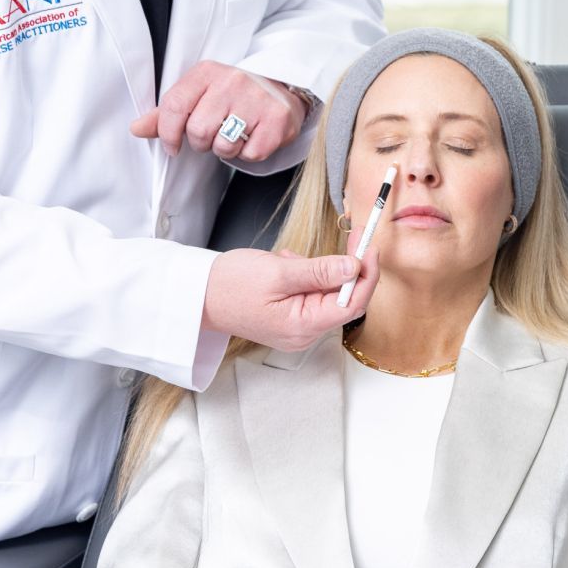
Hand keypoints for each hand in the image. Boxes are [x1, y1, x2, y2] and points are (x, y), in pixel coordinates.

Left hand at [131, 61, 308, 161]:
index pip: (174, 105)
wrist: (282, 90)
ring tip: (235, 135)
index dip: (168, 133)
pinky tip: (254, 137)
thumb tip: (136, 128)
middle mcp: (232, 81)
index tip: (173, 146)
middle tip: (214, 134)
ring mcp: (257, 99)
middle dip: (202, 143)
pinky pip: (250, 154)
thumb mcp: (199, 95)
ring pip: (224, 146)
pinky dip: (250, 153)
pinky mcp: (277, 119)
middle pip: (198, 131)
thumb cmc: (233, 95)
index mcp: (207, 72)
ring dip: (226, 149)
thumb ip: (168, 113)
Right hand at [202, 245, 379, 350]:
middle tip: (354, 234)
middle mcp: (305, 333)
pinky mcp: (290, 319)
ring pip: (328, 295)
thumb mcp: (278, 272)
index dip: (367, 274)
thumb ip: (320, 271)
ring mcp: (297, 328)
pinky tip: (286, 266)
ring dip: (322, 270)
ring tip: (290, 259)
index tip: (370, 245)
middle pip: (345, 299)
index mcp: (303, 326)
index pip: (353, 303)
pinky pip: (312, 295)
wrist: (197, 297)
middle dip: (349, 267)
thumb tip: (354, 267)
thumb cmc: (230, 285)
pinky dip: (307, 276)